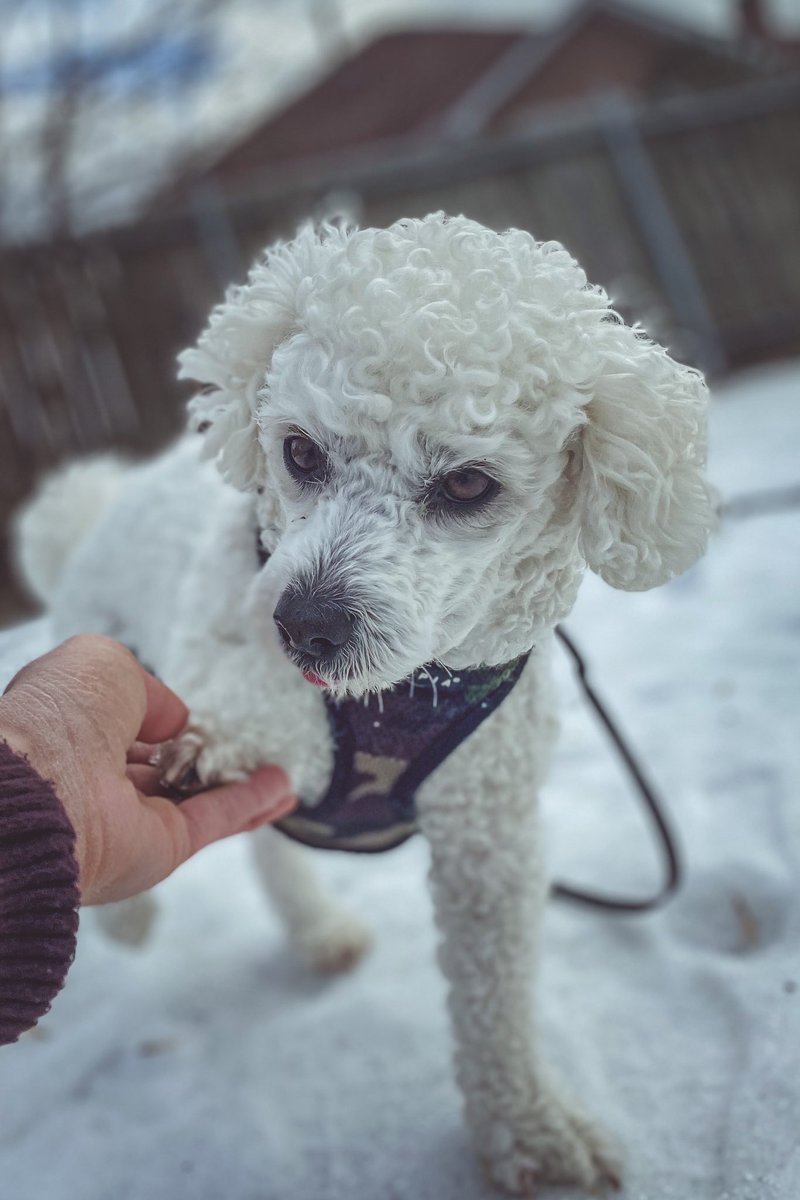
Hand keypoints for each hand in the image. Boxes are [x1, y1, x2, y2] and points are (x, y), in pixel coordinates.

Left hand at [0, 634, 295, 904]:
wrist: (43, 787)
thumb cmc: (59, 714)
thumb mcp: (102, 663)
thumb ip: (148, 689)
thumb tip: (174, 721)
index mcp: (71, 731)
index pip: (124, 726)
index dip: (159, 718)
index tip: (191, 714)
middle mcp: (96, 777)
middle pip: (161, 769)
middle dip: (199, 757)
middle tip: (242, 744)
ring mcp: (130, 818)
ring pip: (195, 797)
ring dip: (239, 784)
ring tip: (280, 770)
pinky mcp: (162, 849)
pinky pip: (215, 821)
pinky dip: (250, 803)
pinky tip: (281, 789)